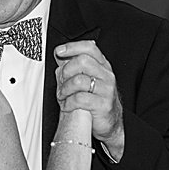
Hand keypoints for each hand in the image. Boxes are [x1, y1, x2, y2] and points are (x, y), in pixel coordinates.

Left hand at [54, 40, 123, 157]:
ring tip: (62, 95)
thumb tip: (60, 56)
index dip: (72, 47)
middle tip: (61, 81)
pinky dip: (68, 103)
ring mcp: (106, 89)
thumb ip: (73, 66)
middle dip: (66, 71)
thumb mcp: (86, 79)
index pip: (89, 48)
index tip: (59, 52)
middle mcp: (106, 75)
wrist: (110, 122)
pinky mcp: (103, 105)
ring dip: (64, 89)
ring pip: (79, 80)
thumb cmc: (95, 99)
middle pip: (82, 61)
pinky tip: (67, 105)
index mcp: (102, 65)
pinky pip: (79, 99)